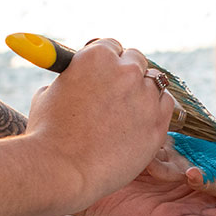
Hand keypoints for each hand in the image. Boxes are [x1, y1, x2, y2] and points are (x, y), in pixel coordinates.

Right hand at [26, 38, 174, 204]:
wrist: (63, 169)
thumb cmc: (48, 135)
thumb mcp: (48, 95)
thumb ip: (70, 80)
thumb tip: (75, 80)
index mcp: (96, 57)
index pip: (112, 46)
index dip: (107, 60)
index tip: (105, 73)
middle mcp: (125, 70)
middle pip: (136, 60)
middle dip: (127, 73)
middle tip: (117, 93)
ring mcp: (145, 96)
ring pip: (154, 82)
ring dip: (143, 91)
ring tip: (127, 112)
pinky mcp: (158, 122)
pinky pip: (166, 104)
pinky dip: (157, 109)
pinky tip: (142, 121)